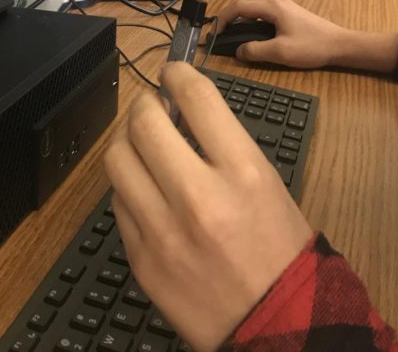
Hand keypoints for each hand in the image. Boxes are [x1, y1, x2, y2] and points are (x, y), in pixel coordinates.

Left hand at [104, 62, 312, 350]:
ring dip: (128, 139)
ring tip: (142, 142)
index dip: (178, 73)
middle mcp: (199, 196)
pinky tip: (144, 186)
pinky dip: (128, 184)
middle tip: (153, 105)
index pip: (196, 97)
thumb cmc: (279, 247)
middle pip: (145, 122)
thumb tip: (181, 111)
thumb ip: (222, 143)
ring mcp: (163, 230)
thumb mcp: (265, 181)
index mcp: (243, 171)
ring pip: (118, 157)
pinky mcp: (140, 258)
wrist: (276, 325)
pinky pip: (118, 201)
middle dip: (146, 103)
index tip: (173, 71)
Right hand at [214, 0, 351, 67]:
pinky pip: (264, 10)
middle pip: (245, 1)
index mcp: (272, 8)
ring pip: (255, 5)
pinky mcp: (290, 12)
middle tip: (221, 32)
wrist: (339, 45)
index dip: (223, 18)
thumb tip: (238, 51)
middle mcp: (277, 2)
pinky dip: (252, 18)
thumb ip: (255, 51)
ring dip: (241, 16)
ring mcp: (284, 6)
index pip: (239, 6)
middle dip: (229, 15)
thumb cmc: (312, 47)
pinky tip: (254, 34)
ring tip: (234, 33)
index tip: (215, 33)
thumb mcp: (280, 53)